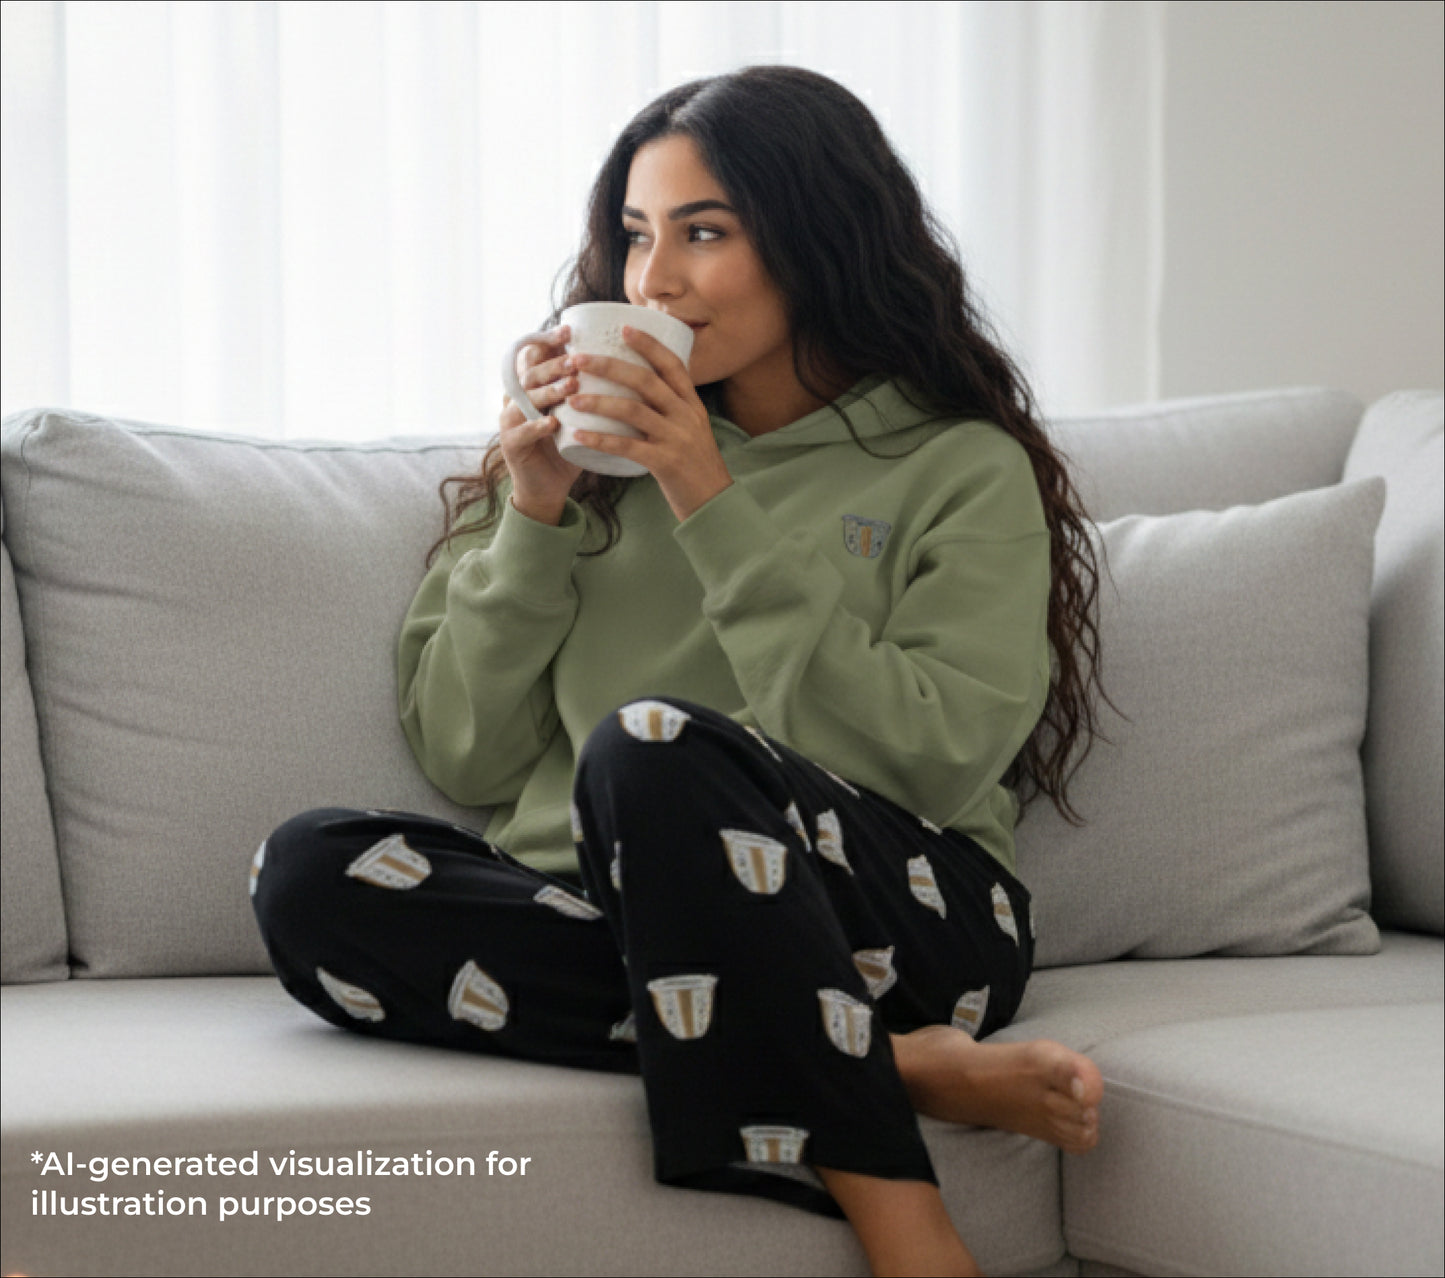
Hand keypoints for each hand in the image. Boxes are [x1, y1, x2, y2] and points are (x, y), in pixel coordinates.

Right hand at [498, 325, 582, 524]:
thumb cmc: (570, 446)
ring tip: (571, 386)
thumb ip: (593, 390)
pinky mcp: (510, 445)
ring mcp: (510, 421)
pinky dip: (538, 427)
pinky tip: (553, 423)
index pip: (533, 355)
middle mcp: (517, 399)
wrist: (550, 487)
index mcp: (533, 386)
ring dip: (548, 391)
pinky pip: (521, 432)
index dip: (547, 341)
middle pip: (530, 373)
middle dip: (553, 364)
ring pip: (525, 400)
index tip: (569, 331)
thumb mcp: (580, 413)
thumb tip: (629, 361)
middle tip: (576, 360)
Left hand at [566, 326, 732, 521]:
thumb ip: (672, 409)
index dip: (648, 344)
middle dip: (609, 366)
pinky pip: (628, 447)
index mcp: (692, 405)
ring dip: (598, 402)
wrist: (716, 504)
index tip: (623, 328)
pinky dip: (601, 439)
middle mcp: (686, 416)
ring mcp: (677, 439)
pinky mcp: (665, 463)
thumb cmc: (697, 467)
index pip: (672, 364)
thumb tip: (641, 388)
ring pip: (633, 410)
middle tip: (578, 359)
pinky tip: (579, 435)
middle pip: (645, 381)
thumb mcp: (692, 430)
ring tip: (571, 398)